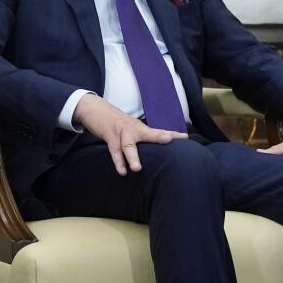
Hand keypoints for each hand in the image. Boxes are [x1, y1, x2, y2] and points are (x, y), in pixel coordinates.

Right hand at [73, 93, 188, 174]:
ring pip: (128, 146)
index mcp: (141, 128)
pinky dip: (118, 162)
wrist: (96, 110)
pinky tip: (123, 172)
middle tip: (169, 140)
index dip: (173, 133)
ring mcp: (122, 133)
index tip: (186, 137)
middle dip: (158, 137)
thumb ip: (144, 137)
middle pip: (148, 133)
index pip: (160, 131)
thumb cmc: (118, 123)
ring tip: (138, 169)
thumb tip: (158, 147)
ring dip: (132, 157)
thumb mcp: (133, 128)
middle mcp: (134, 129)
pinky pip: (114, 151)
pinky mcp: (110, 137)